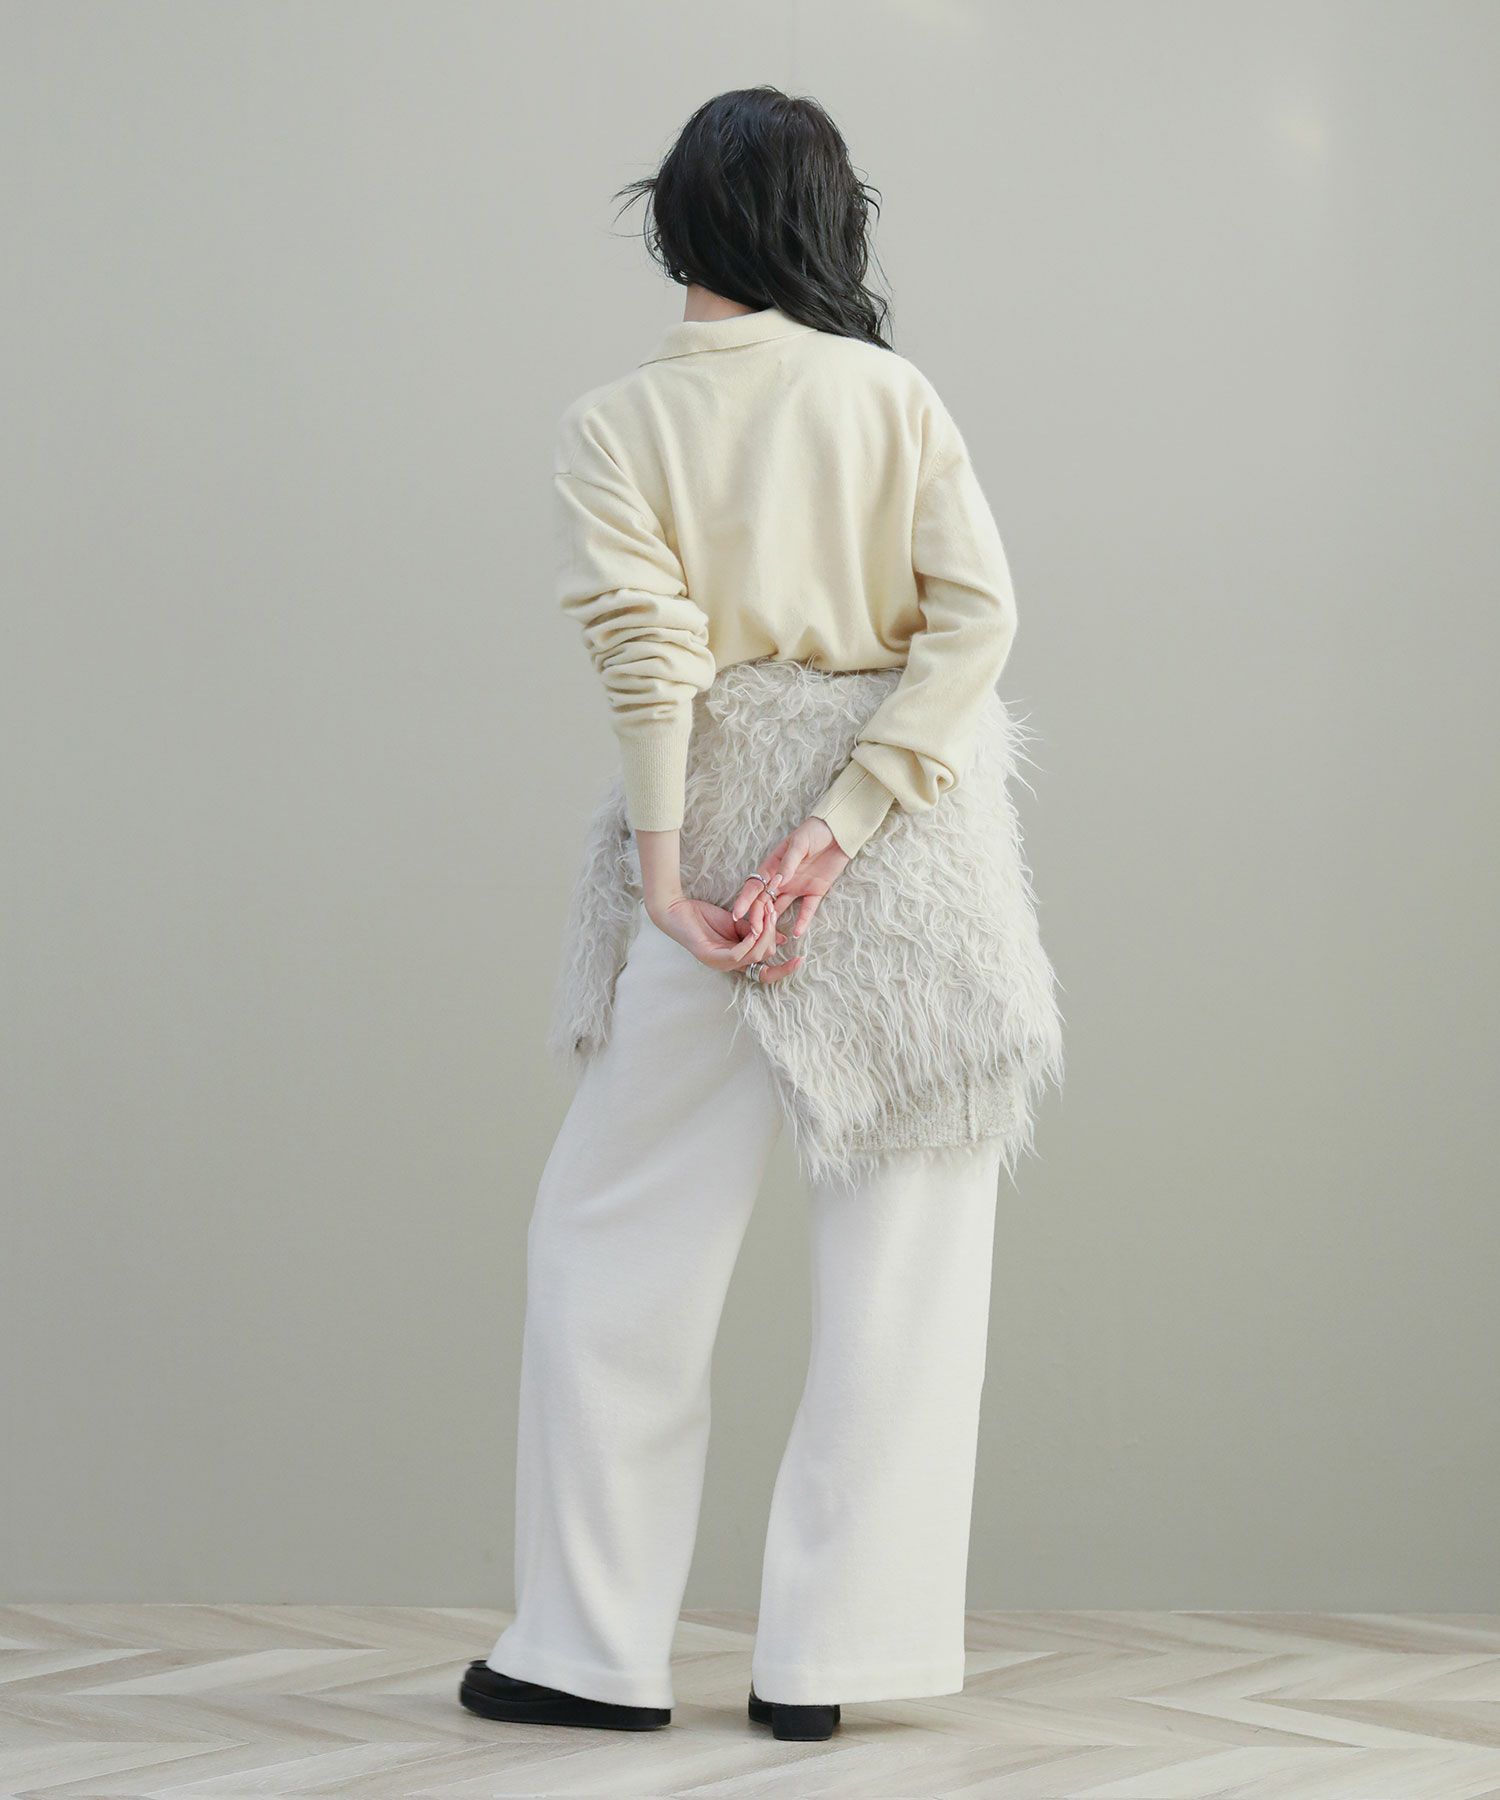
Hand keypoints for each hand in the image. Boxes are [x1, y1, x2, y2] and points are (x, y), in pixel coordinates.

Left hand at [648, 893, 802, 982]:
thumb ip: (757, 931)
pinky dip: (750, 940)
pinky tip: (753, 925)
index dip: (783, 970)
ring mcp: (719, 963)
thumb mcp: (737, 923)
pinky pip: (738, 954)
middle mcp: (728, 965)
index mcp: (736, 959)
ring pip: (754, 955)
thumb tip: (781, 939)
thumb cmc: (703, 915)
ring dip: (763, 932)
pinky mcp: (710, 957)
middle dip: (772, 934)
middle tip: (771, 912)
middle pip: (764, 957)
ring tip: (764, 912)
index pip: (764, 974)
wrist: (676, 908)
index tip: (801, 959)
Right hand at [730, 816, 850, 942]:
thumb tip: (776, 881)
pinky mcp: (815, 891)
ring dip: (774, 922)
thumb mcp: (799, 843)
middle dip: (757, 917)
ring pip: (780, 909)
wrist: (839, 831)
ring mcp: (798, 887)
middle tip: (754, 933)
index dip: (745, 900)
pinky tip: (797, 933)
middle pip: (764, 901)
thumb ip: (788, 863)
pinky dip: (802, 921)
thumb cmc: (814, 832)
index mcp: (772, 866)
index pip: (755, 886)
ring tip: (769, 937)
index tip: (737, 914)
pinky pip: (807, 909)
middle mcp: (782, 880)